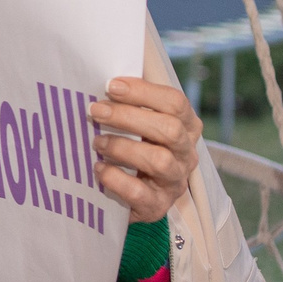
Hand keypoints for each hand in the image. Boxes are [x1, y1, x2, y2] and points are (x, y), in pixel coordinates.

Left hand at [88, 77, 202, 223]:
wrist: (132, 196)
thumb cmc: (134, 147)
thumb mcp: (139, 123)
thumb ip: (131, 101)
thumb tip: (108, 75)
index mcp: (186, 126)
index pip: (175, 102)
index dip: (144, 92)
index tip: (111, 85)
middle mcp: (187, 153)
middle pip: (169, 129)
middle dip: (128, 117)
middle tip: (96, 111)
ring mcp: (175, 181)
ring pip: (159, 161)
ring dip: (123, 147)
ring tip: (97, 142)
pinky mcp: (158, 206)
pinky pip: (140, 193)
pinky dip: (116, 179)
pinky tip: (99, 169)